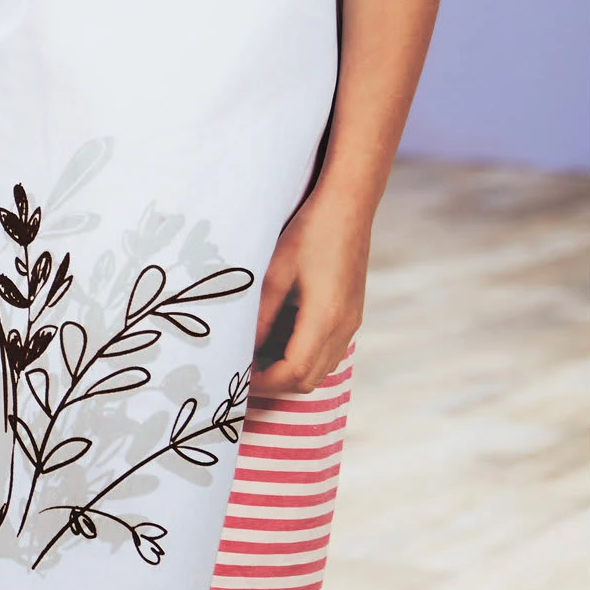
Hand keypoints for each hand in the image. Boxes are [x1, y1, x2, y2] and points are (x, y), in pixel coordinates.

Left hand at [249, 187, 373, 393]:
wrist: (348, 207)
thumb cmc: (309, 232)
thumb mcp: (275, 272)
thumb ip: (261, 314)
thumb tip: (242, 347)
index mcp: (326, 319)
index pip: (294, 372)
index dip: (264, 382)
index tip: (237, 377)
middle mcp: (344, 327)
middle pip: (309, 379)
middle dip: (275, 382)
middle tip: (242, 371)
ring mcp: (351, 322)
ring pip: (321, 368)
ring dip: (289, 370)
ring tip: (256, 355)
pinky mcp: (351, 314)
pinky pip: (328, 350)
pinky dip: (303, 355)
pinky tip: (278, 336)